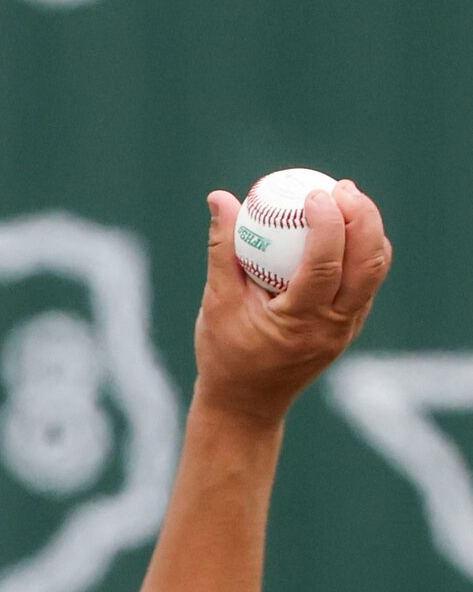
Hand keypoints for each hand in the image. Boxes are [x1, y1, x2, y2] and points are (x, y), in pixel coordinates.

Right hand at [193, 179, 391, 425]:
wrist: (247, 403)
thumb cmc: (223, 353)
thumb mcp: (216, 302)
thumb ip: (222, 249)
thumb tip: (220, 198)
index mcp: (299, 323)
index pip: (326, 266)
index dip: (328, 224)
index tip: (314, 194)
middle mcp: (333, 326)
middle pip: (368, 263)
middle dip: (363, 217)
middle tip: (341, 187)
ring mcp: (348, 327)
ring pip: (376, 269)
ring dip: (369, 230)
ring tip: (346, 198)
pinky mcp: (351, 324)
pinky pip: (367, 278)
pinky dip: (361, 247)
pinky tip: (342, 226)